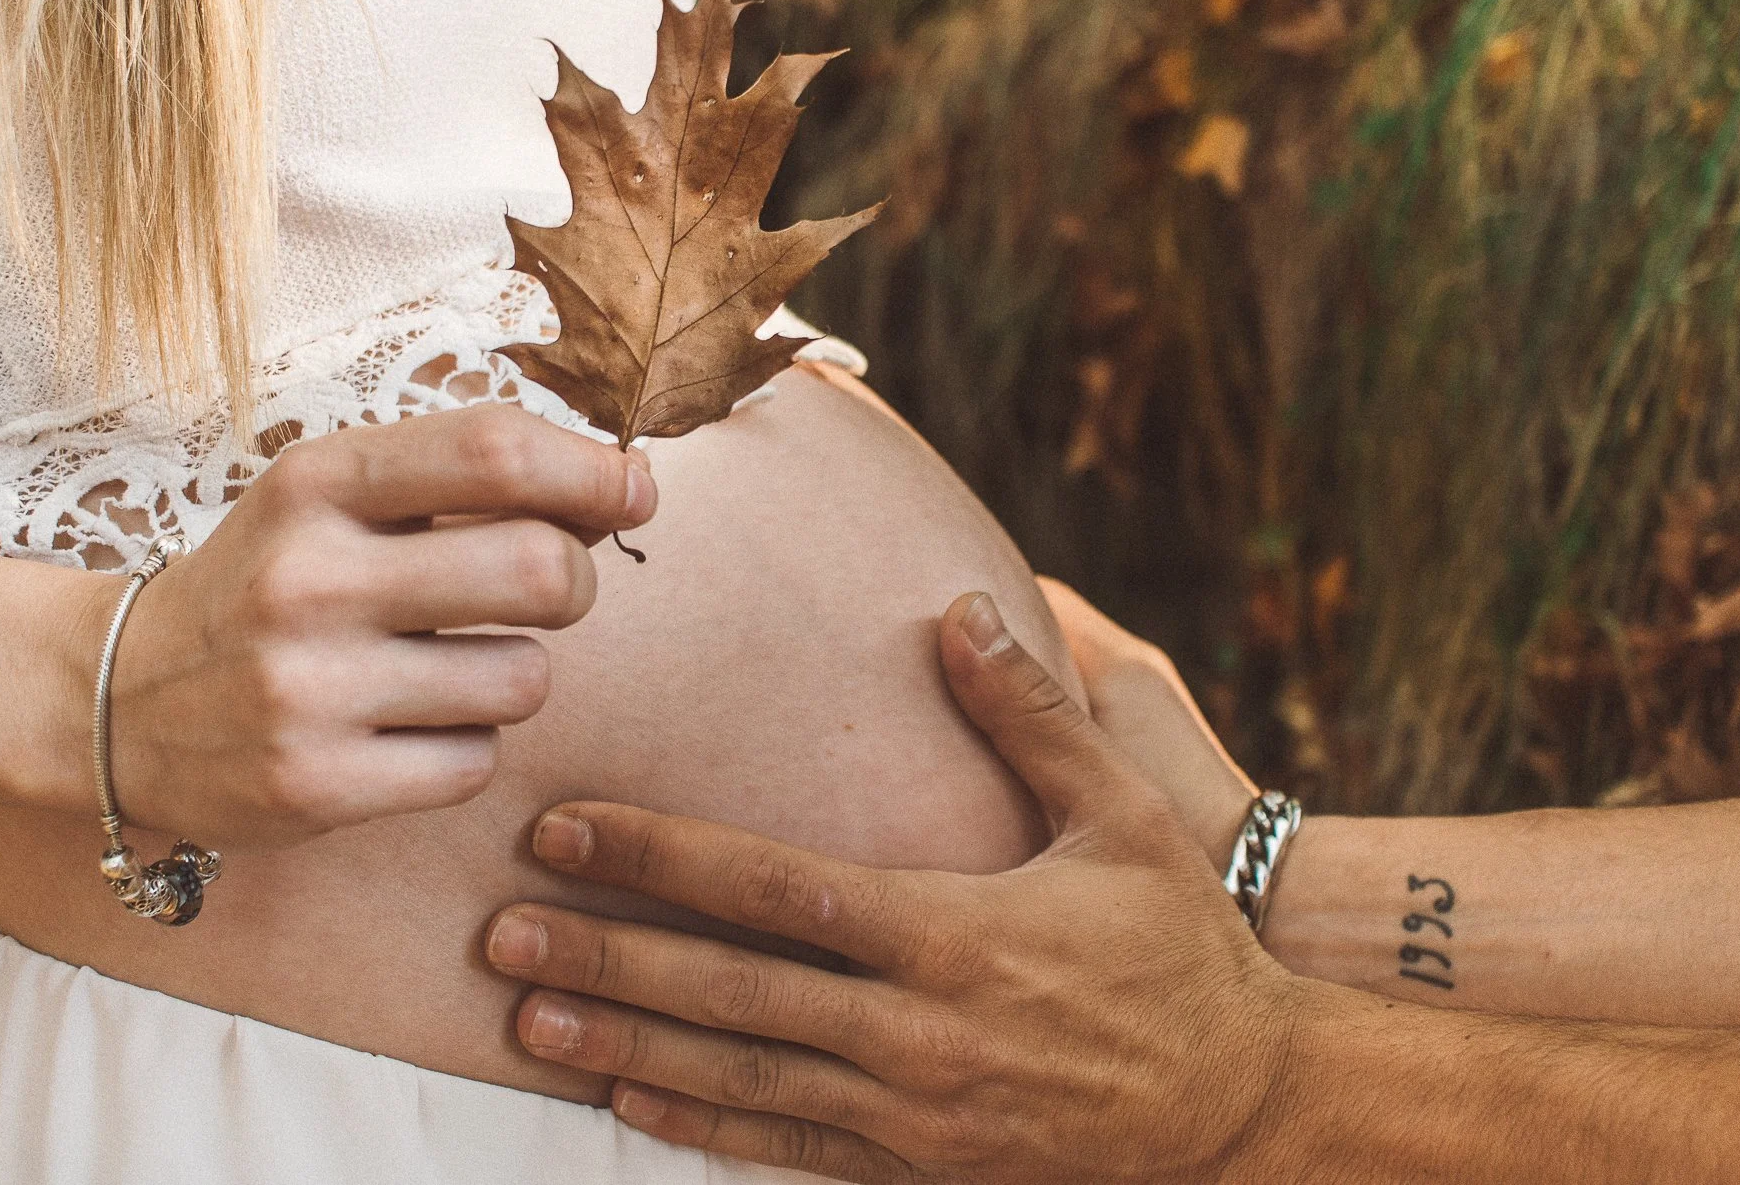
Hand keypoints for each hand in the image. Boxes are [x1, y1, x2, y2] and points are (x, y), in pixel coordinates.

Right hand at [110, 405, 655, 847]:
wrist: (115, 700)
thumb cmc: (273, 583)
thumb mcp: (336, 498)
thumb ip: (468, 479)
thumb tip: (630, 485)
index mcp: (318, 482)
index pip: (494, 450)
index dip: (592, 471)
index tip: (632, 492)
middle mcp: (308, 578)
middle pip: (539, 568)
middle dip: (576, 583)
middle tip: (545, 592)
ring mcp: (308, 688)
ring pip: (524, 679)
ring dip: (516, 674)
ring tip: (452, 669)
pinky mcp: (315, 785)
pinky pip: (476, 764)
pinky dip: (466, 748)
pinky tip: (406, 730)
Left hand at [486, 593, 1315, 1183]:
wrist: (1240, 1102)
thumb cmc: (1180, 946)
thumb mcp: (1122, 816)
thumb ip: (1030, 717)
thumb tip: (959, 610)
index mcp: (956, 933)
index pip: (776, 888)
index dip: (662, 856)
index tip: (568, 828)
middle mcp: (918, 1029)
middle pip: (730, 992)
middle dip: (608, 957)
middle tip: (499, 935)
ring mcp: (914, 1111)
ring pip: (741, 1077)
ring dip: (628, 1045)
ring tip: (529, 1020)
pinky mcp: (920, 1165)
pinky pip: (789, 1148)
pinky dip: (701, 1125)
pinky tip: (629, 1103)